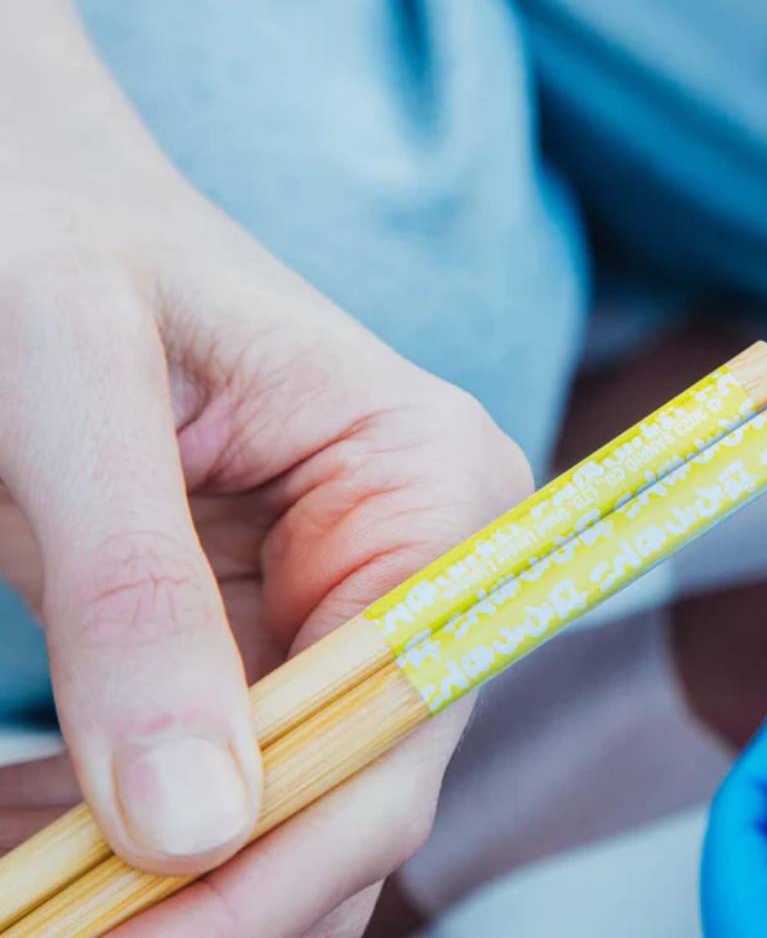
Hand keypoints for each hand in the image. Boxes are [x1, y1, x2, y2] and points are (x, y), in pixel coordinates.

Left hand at [0, 0, 531, 932]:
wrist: (37, 194)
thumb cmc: (60, 233)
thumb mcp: (73, 389)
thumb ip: (136, 593)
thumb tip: (194, 824)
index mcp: (433, 478)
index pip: (400, 711)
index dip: (281, 850)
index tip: (115, 928)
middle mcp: (416, 550)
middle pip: (353, 779)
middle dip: (208, 884)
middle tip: (45, 926)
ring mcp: (343, 595)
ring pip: (282, 799)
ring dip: (149, 873)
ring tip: (17, 888)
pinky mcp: (267, 626)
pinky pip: (221, 766)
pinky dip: (114, 825)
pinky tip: (22, 827)